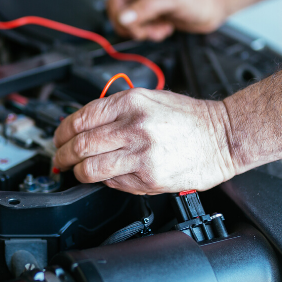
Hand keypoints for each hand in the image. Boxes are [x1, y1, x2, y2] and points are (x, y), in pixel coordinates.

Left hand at [52, 88, 235, 193]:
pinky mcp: (149, 178)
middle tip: (60, 158)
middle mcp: (134, 126)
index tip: (59, 138)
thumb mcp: (150, 99)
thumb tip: (83, 126)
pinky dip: (104, 180)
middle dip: (63, 154)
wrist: (223, 137)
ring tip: (77, 171)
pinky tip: (108, 175)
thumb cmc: (190, 118)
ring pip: (90, 168)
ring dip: (77, 172)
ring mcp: (141, 154)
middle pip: (80, 144)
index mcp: (131, 102)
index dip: (62, 131)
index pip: (80, 118)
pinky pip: (113, 182)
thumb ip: (116, 110)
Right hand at [107, 0, 228, 41]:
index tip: (132, 25)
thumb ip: (147, 7)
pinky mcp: (154, 13)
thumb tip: (124, 17)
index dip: (119, 13)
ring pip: (129, 21)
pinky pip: (141, 27)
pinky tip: (165, 28)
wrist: (215, 7)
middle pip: (119, 10)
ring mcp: (148, 2)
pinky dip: (150, 33)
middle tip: (145, 30)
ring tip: (160, 29)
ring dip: (142, 30)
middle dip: (131, 25)